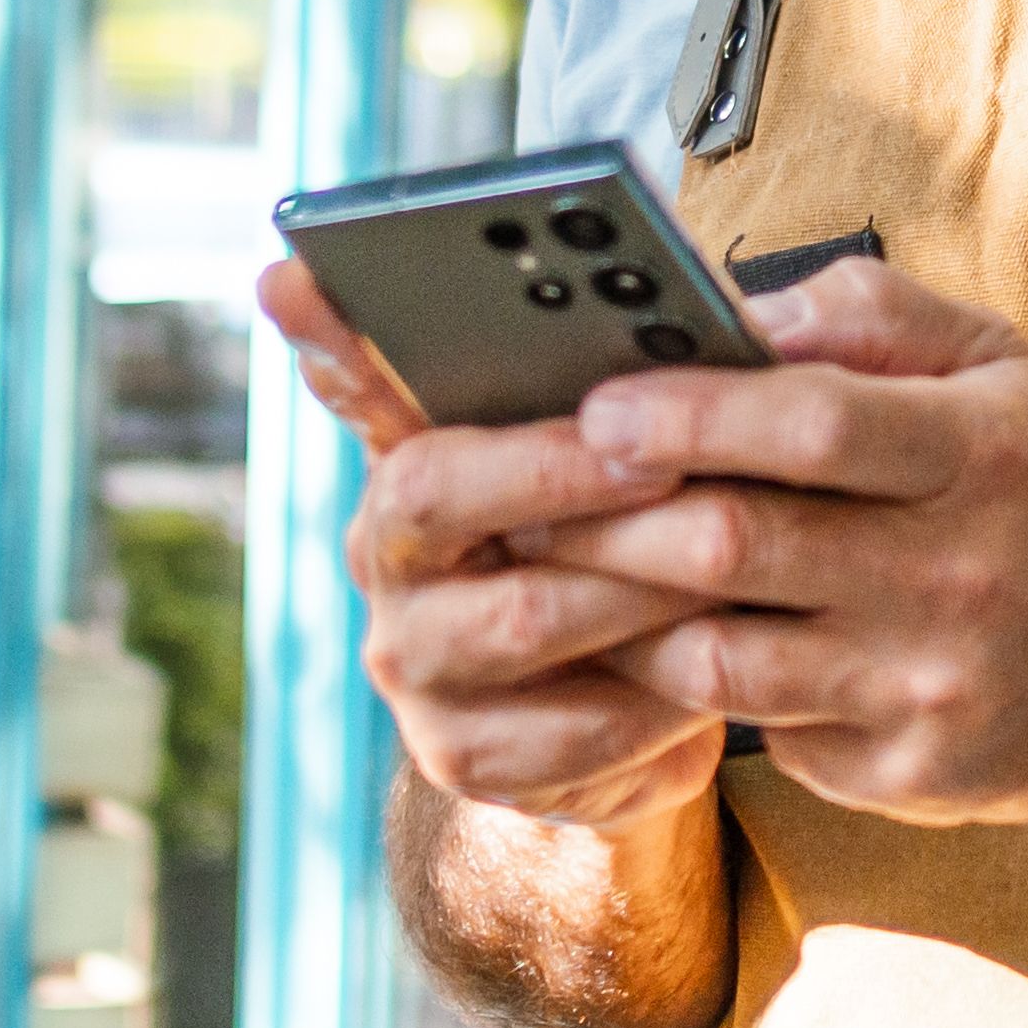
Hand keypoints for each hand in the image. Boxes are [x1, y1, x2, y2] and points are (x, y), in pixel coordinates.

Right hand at [263, 259, 730, 836]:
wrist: (633, 726)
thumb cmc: (633, 553)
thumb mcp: (620, 466)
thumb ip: (614, 391)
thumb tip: (684, 309)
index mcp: (412, 460)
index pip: (356, 383)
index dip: (324, 336)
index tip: (291, 270)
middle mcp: (385, 555)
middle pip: (437, 491)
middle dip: (562, 470)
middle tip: (665, 455)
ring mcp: (412, 663)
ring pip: (527, 615)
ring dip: (642, 589)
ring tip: (737, 563)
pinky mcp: (463, 757)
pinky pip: (574, 726)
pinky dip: (659, 695)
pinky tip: (723, 669)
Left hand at [528, 258, 1027, 825]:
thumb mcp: (1007, 364)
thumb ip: (873, 316)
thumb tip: (735, 312)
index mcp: (979, 454)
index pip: (807, 426)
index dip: (686, 416)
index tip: (594, 406)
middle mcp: (958, 576)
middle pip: (737, 548)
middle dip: (604, 522)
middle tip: (520, 499)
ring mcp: (930, 689)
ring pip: (722, 660)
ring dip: (620, 617)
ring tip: (557, 578)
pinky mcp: (909, 776)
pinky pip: (764, 731)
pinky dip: (697, 690)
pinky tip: (650, 651)